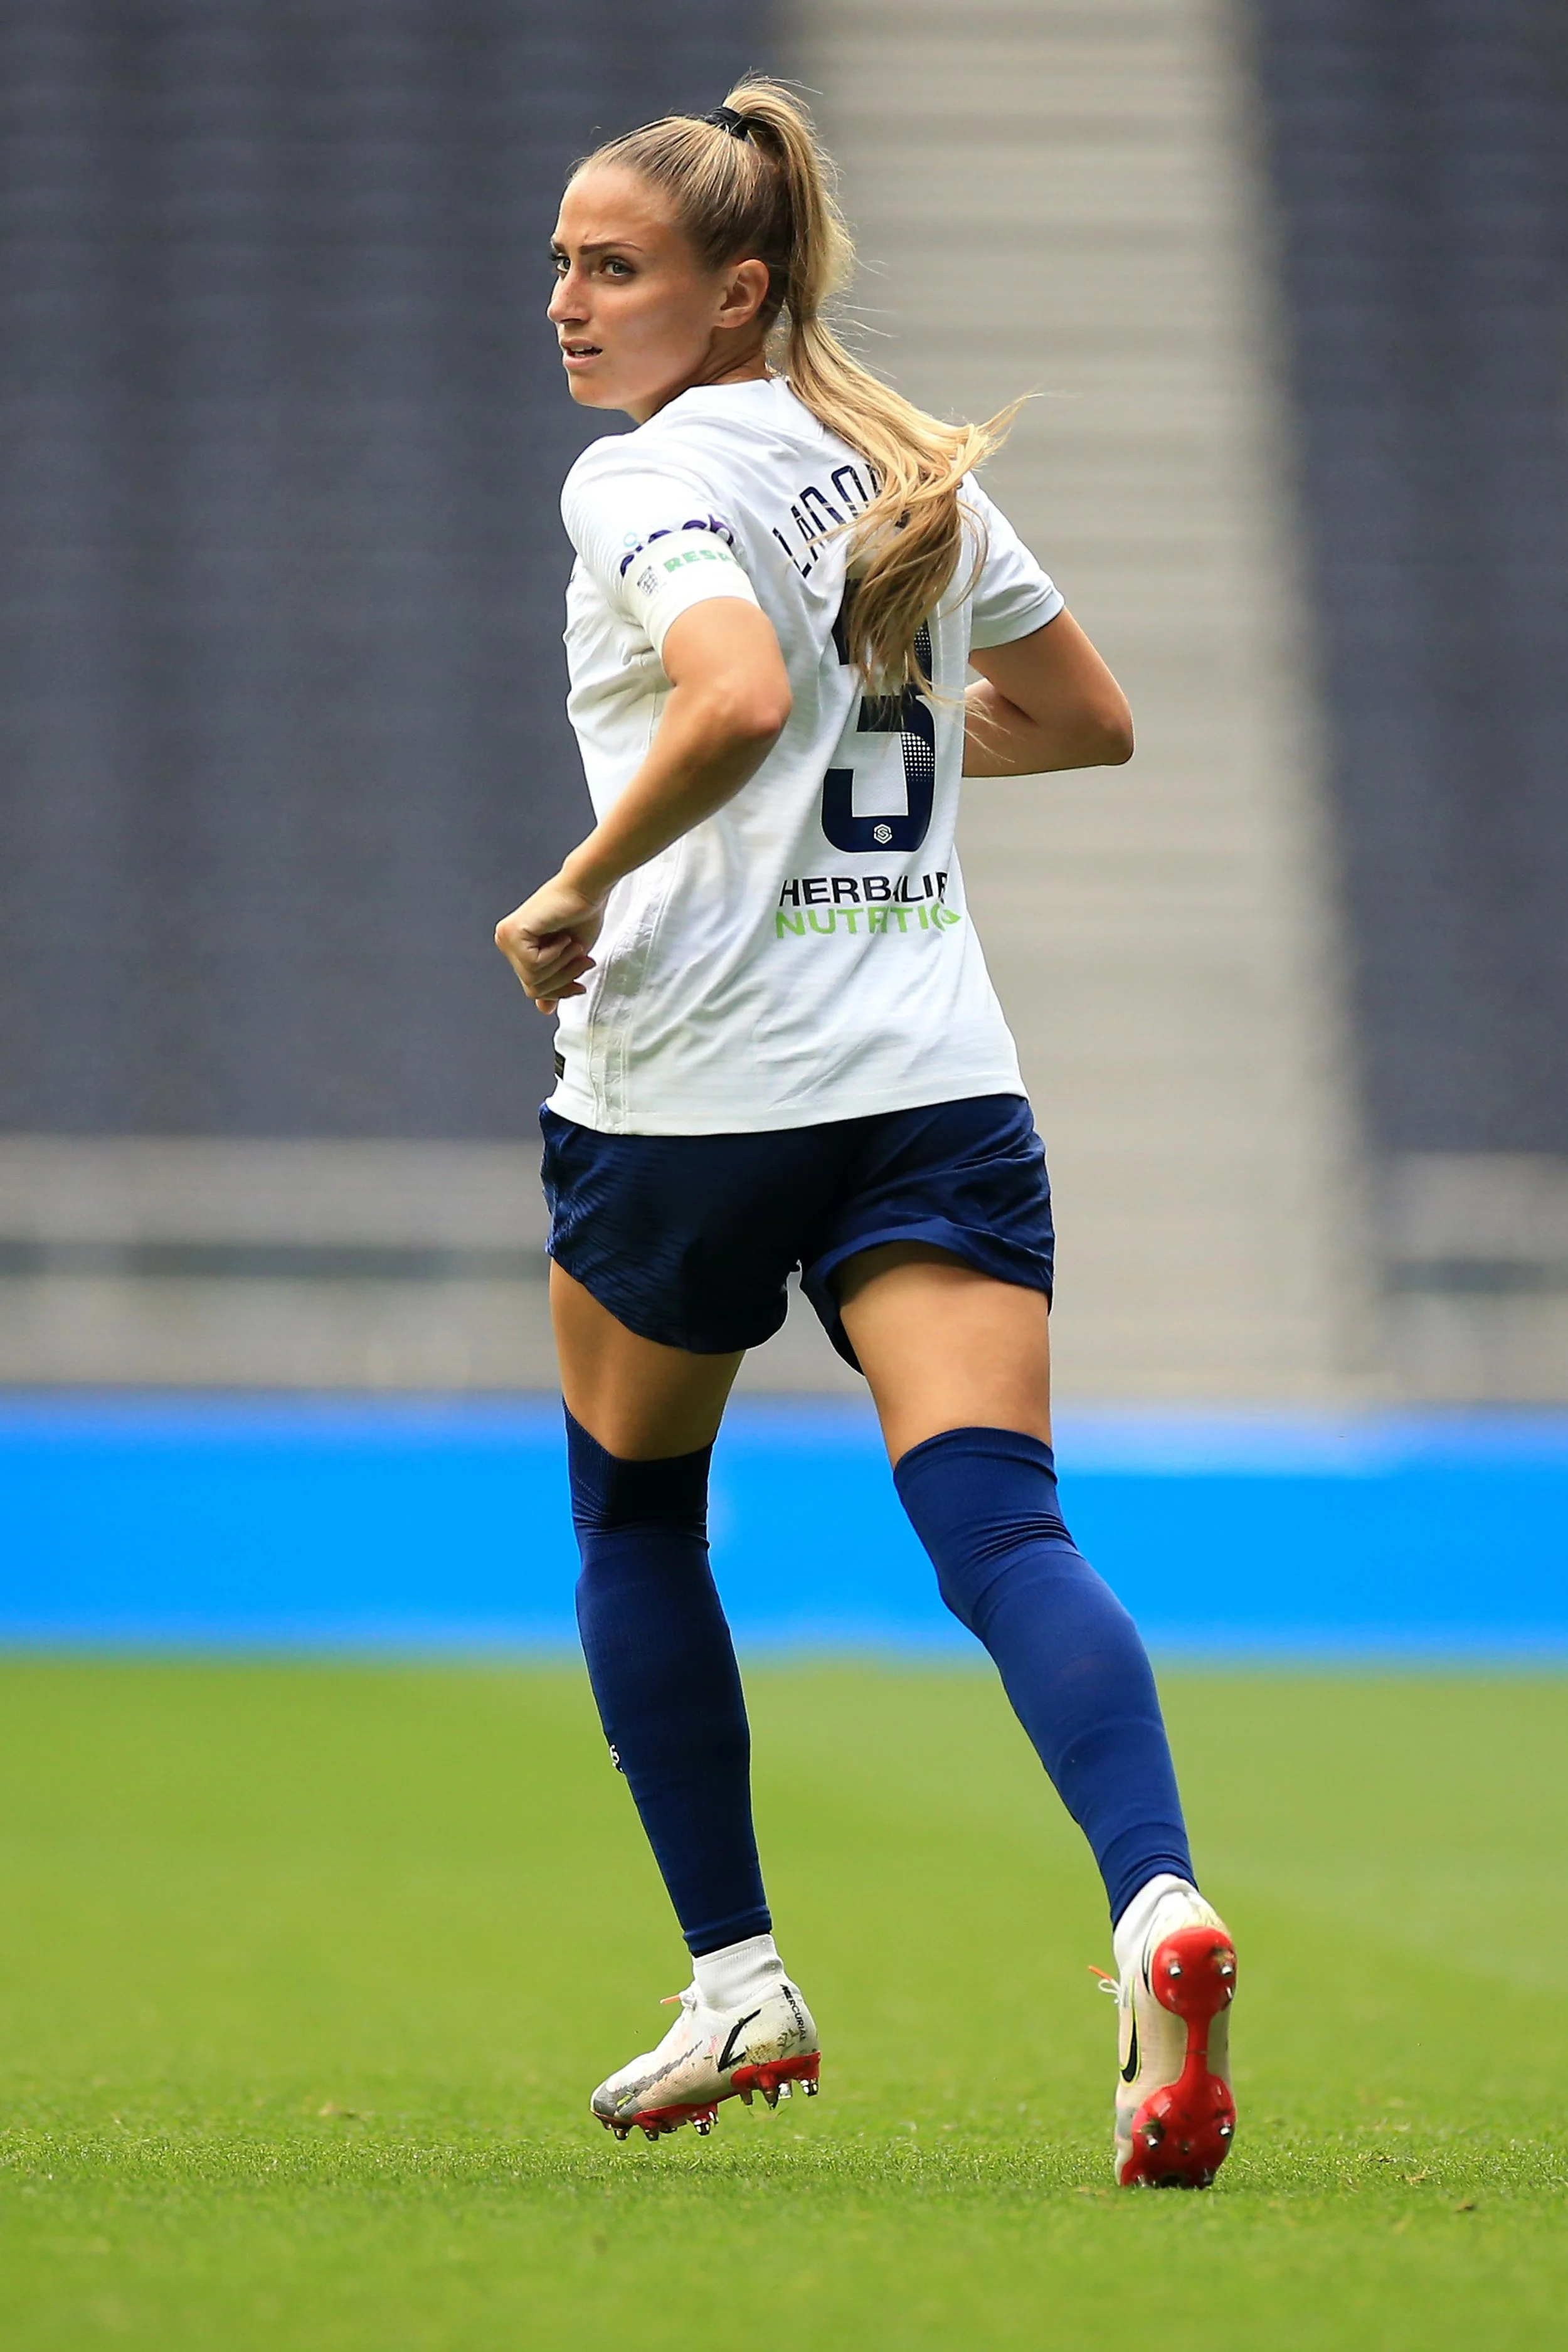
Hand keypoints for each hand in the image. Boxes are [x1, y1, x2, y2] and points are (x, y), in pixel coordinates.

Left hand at [494, 874, 605, 1014]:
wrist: (587, 889)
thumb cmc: (581, 916)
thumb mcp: (569, 959)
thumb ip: (553, 982)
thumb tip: (543, 1009)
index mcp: (517, 947)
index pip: (533, 987)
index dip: (559, 990)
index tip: (580, 985)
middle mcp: (506, 941)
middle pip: (532, 987)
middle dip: (563, 979)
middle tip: (583, 960)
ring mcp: (506, 937)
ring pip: (533, 979)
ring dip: (562, 965)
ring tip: (573, 944)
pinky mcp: (512, 933)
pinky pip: (534, 965)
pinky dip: (555, 955)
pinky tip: (562, 937)